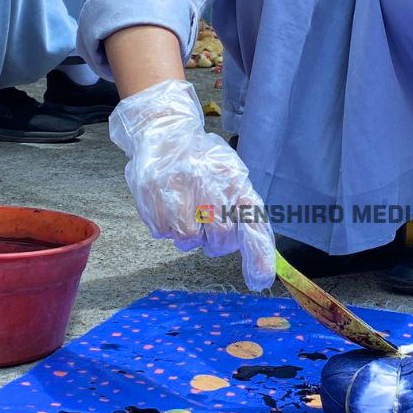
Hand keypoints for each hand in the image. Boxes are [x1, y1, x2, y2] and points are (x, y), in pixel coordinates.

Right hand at [108, 79, 277, 289]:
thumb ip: (247, 211)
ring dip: (189, 232)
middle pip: (220, 240)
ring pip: (188, 241)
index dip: (258, 255)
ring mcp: (178, 193)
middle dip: (216, 240)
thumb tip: (260, 255)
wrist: (165, 132)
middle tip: (209, 220)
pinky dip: (166, 225)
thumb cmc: (203, 160)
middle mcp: (208, 186)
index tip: (260, 281)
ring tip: (185, 205)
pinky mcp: (151, 199)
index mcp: (234, 180)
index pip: (252, 222)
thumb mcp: (232, 175)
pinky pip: (163, 233)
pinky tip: (167, 202)